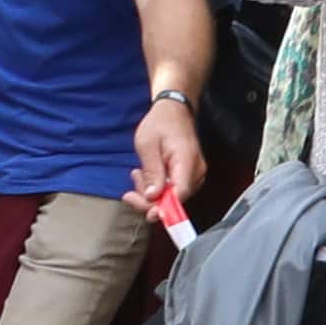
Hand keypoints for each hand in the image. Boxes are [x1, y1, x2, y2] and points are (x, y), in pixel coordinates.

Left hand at [128, 86, 199, 222]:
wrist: (173, 110)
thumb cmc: (160, 123)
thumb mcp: (147, 145)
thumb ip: (152, 172)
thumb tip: (152, 197)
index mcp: (187, 161)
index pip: (180, 194)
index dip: (164, 208)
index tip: (148, 214)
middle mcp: (196, 171)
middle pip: (176, 201)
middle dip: (150, 201)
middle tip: (129, 194)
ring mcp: (194, 175)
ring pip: (172, 198)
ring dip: (151, 194)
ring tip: (137, 175)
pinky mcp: (188, 177)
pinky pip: (172, 191)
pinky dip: (157, 188)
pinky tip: (146, 176)